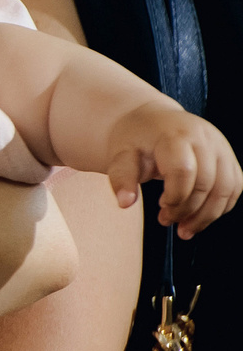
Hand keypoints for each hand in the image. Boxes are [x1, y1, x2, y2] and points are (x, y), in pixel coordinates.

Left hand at [104, 102, 241, 238]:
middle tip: (166, 221)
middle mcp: (204, 138)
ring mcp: (221, 147)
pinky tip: (199, 217)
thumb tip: (125, 203)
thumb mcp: (120, 155)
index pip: (184, 170)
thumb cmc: (136, 140)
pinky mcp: (229, 157)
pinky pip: (234, 187)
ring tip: (184, 229)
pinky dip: (220, 207)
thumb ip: (122, 178)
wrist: (152, 121)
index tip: (161, 207)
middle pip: (207, 182)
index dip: (175, 196)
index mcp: (175, 135)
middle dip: (188, 209)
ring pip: (227, 188)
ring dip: (207, 215)